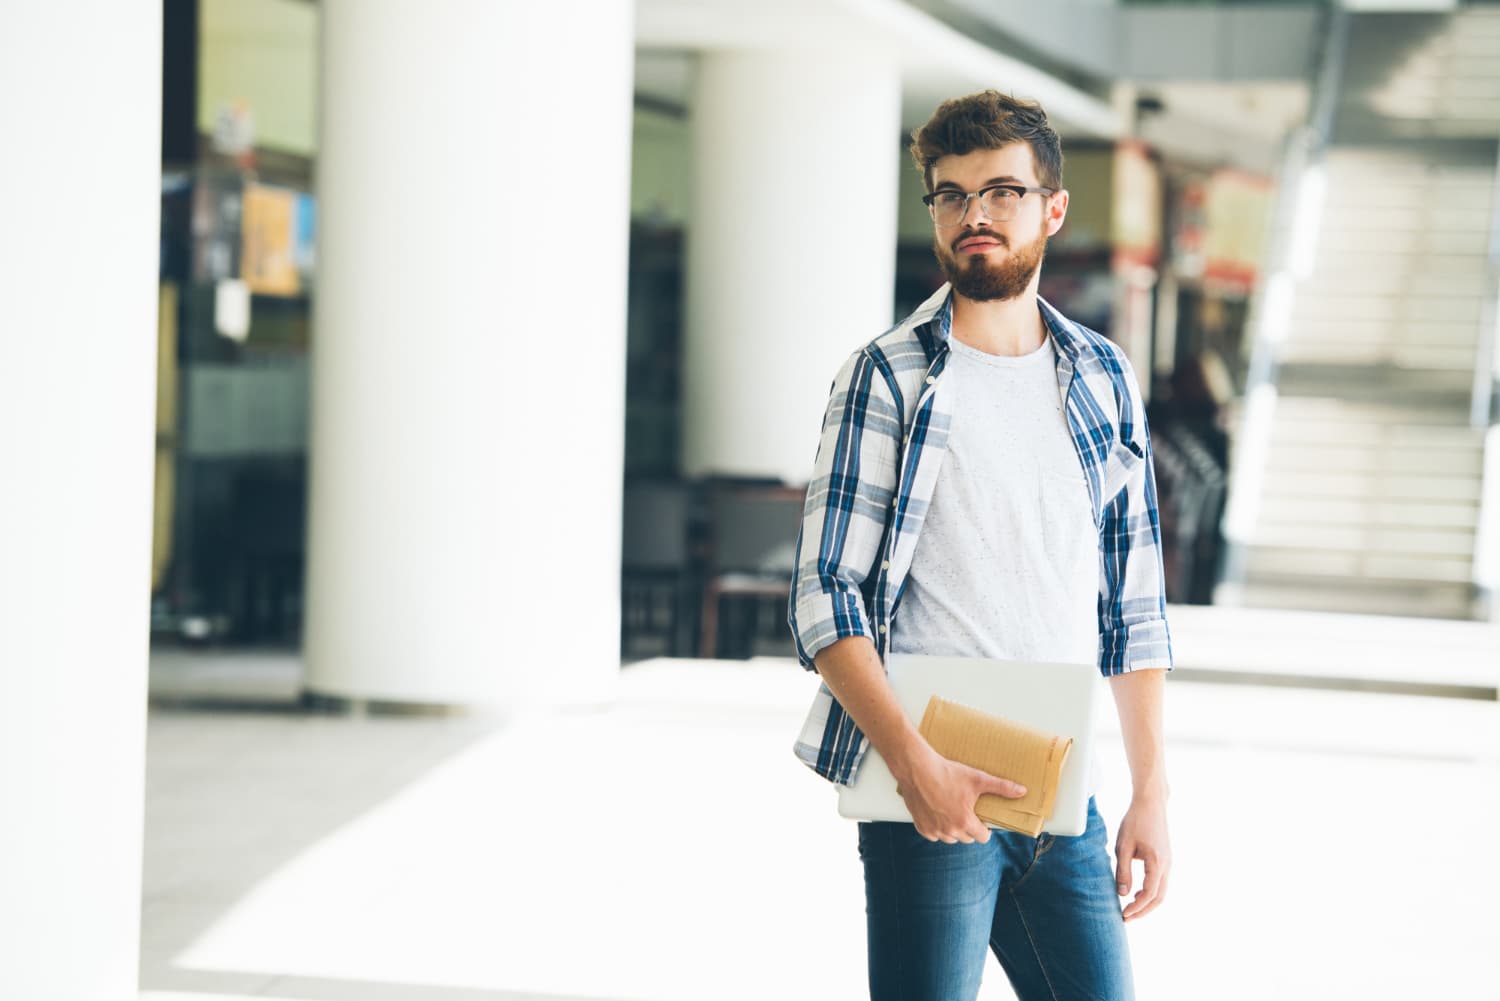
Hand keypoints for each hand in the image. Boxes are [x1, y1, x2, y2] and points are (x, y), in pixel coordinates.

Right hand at [895, 745, 1027, 844]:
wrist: (917, 769)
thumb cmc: (947, 773)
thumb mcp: (977, 779)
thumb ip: (1002, 787)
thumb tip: (1022, 791)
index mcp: (965, 822)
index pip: (983, 838)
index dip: (985, 829)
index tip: (983, 820)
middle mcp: (949, 830)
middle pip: (967, 838)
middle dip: (969, 828)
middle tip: (967, 811)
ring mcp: (934, 830)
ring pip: (950, 838)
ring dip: (953, 830)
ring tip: (953, 812)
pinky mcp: (921, 827)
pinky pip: (933, 835)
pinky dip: (937, 828)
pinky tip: (938, 814)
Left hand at [1114, 796, 1169, 921]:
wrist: (1151, 803)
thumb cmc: (1135, 822)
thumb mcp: (1123, 846)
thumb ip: (1123, 871)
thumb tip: (1122, 895)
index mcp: (1157, 864)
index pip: (1149, 895)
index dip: (1137, 908)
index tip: (1124, 915)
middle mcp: (1167, 866)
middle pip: (1159, 898)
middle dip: (1143, 911)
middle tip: (1127, 918)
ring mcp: (1169, 862)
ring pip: (1162, 892)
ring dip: (1147, 903)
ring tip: (1130, 909)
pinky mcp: (1166, 859)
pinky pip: (1161, 882)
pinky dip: (1150, 893)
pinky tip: (1136, 892)